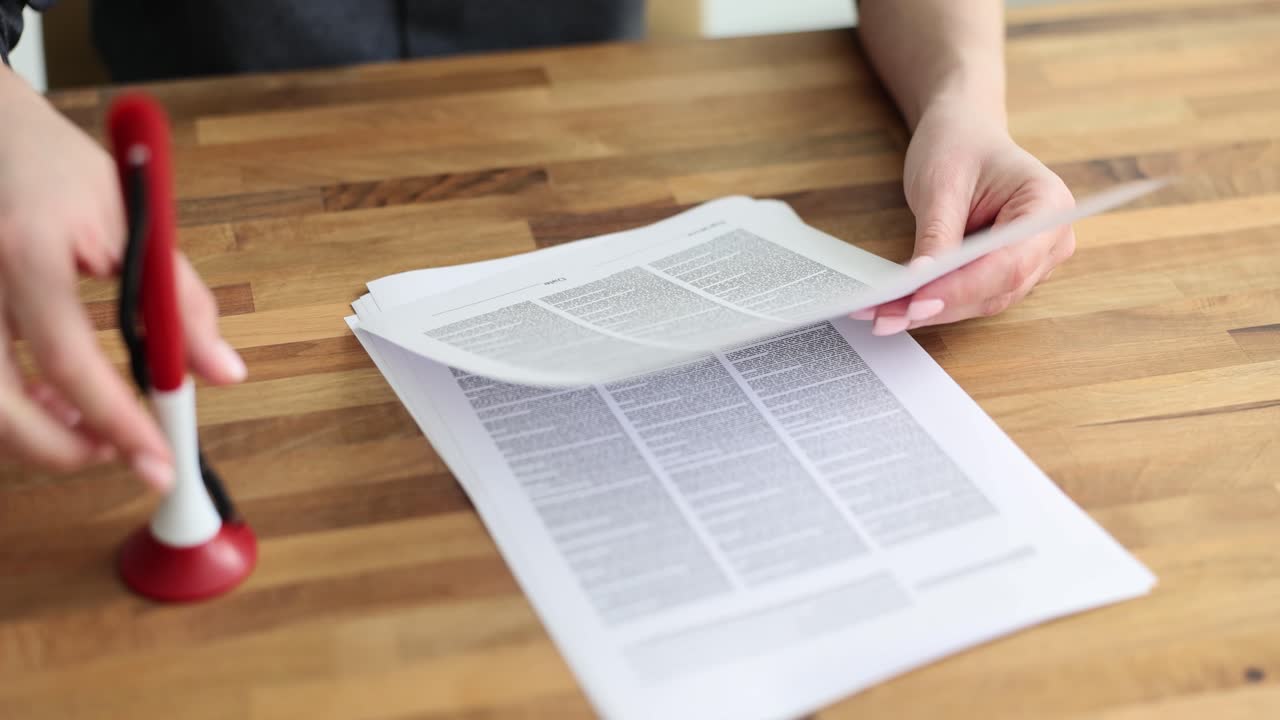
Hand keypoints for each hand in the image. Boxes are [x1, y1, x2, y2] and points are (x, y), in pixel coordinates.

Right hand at [0, 70, 245, 488]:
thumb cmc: (58, 166)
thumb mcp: (136, 219)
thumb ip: (181, 300)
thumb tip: (224, 371)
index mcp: (27, 250)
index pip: (68, 359)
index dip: (116, 420)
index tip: (159, 457)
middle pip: (0, 405)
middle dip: (65, 449)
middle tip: (125, 455)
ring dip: (39, 433)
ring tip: (96, 426)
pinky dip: (14, 406)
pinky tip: (53, 398)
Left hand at [854, 102, 1075, 334]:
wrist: (963, 135)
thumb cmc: (959, 146)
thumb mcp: (941, 186)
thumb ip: (937, 236)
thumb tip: (921, 281)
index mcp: (1049, 205)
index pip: (1010, 262)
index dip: (964, 287)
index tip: (919, 301)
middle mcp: (1050, 240)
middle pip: (997, 288)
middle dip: (940, 304)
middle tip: (886, 315)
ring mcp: (1033, 261)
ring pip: (982, 301)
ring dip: (931, 311)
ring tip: (881, 314)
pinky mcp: (1006, 274)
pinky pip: (972, 297)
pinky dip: (933, 303)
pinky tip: (896, 307)